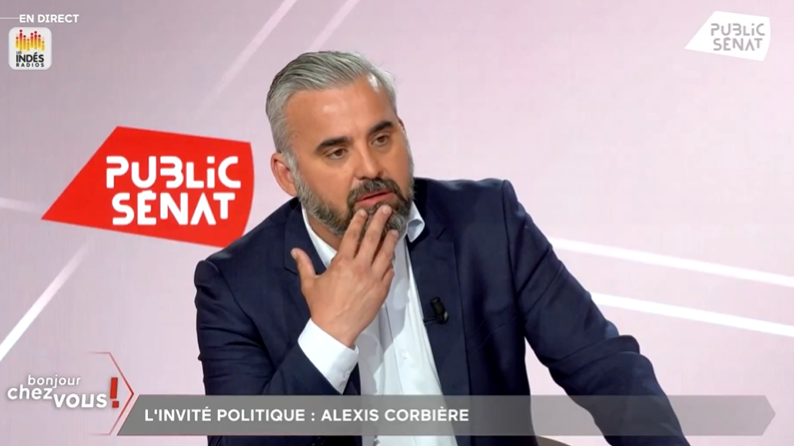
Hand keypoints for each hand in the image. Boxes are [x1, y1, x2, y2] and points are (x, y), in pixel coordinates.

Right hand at [291, 205, 399, 346]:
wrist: (335, 330)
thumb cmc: (322, 307)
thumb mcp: (310, 284)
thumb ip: (305, 264)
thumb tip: (295, 251)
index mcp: (342, 263)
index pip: (353, 236)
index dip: (359, 221)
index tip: (364, 212)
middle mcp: (359, 268)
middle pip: (372, 239)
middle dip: (379, 221)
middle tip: (385, 210)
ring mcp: (373, 279)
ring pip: (385, 253)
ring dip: (390, 239)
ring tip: (394, 230)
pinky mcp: (381, 290)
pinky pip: (389, 271)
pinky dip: (391, 262)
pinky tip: (391, 256)